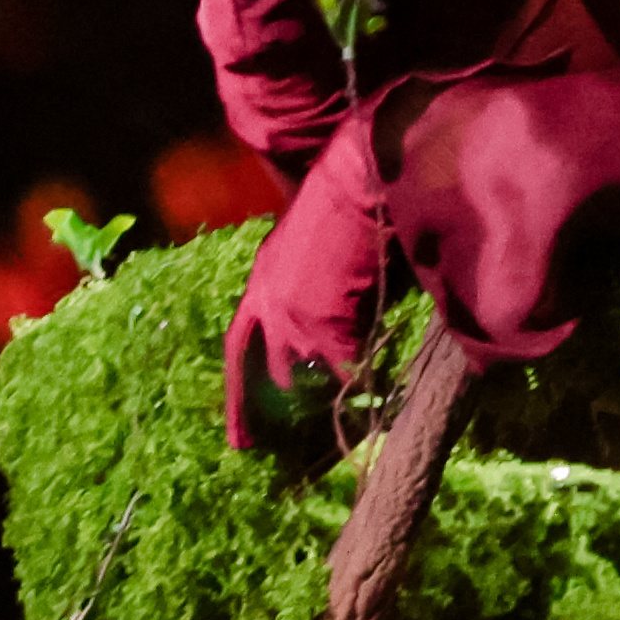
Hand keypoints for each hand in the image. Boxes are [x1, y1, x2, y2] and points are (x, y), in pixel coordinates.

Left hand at [223, 103, 391, 449]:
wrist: (360, 177)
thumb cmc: (348, 196)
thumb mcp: (315, 243)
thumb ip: (313, 281)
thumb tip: (336, 314)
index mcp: (260, 280)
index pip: (236, 349)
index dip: (238, 397)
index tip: (238, 441)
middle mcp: (267, 302)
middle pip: (274, 370)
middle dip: (294, 397)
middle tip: (310, 431)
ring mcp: (293, 316)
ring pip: (310, 373)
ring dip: (335, 382)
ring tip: (359, 395)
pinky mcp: (324, 323)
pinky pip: (348, 366)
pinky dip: (367, 375)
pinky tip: (383, 383)